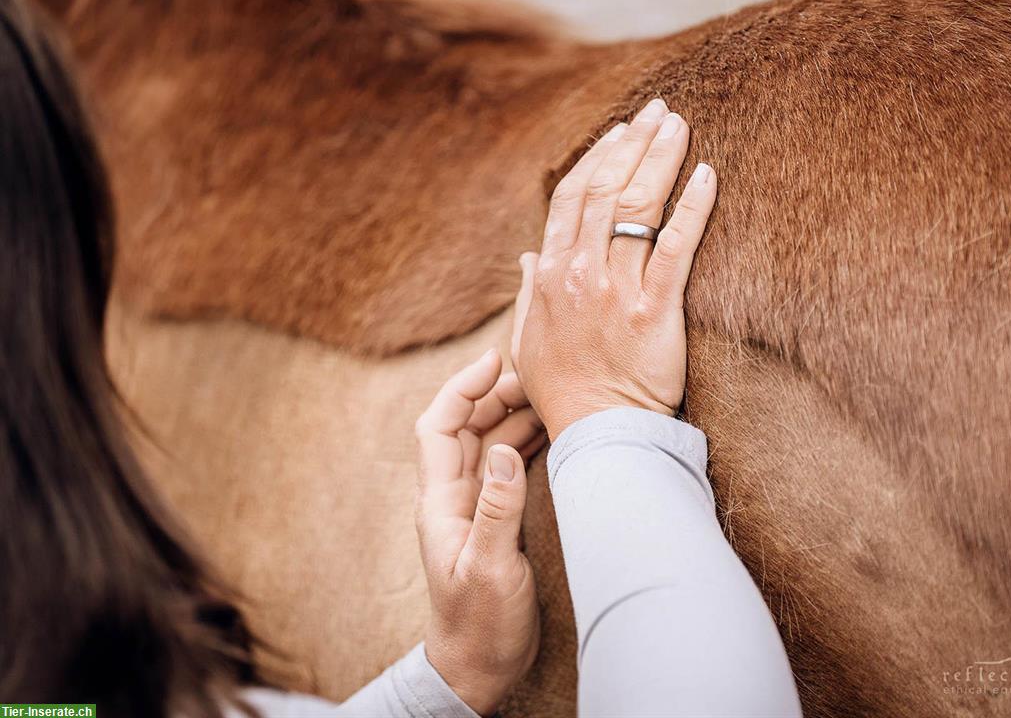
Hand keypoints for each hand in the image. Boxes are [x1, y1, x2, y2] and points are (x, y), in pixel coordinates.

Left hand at [414, 349, 544, 715]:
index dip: (462, 388)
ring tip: (550, 397)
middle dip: (495, 394)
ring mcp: (475, 507)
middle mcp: (454, 498)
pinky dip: (527, 442)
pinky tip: (551, 433)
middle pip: (467, 427)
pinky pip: (508, 467)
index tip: (494, 360)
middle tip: (537, 378)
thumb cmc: (479, 625)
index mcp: (441, 503)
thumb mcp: (490, 567)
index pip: (440, 427)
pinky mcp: (496, 520)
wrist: (476, 669)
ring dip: (515, 416)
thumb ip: (498, 510)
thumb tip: (508, 450)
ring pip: (490, 443)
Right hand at [511, 98, 716, 438]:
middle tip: (659, 110)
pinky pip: (676, 250)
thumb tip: (529, 252)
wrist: (599, 435)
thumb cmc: (564, 392)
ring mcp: (615, 291)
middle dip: (633, 143)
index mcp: (549, 275)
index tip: (620, 131)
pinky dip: (693, 208)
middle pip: (606, 190)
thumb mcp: (527, 340)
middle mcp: (578, 274)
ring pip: (638, 208)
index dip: (597, 158)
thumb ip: (527, 291)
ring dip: (661, 159)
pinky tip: (709, 176)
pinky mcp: (654, 312)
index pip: (571, 198)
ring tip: (681, 124)